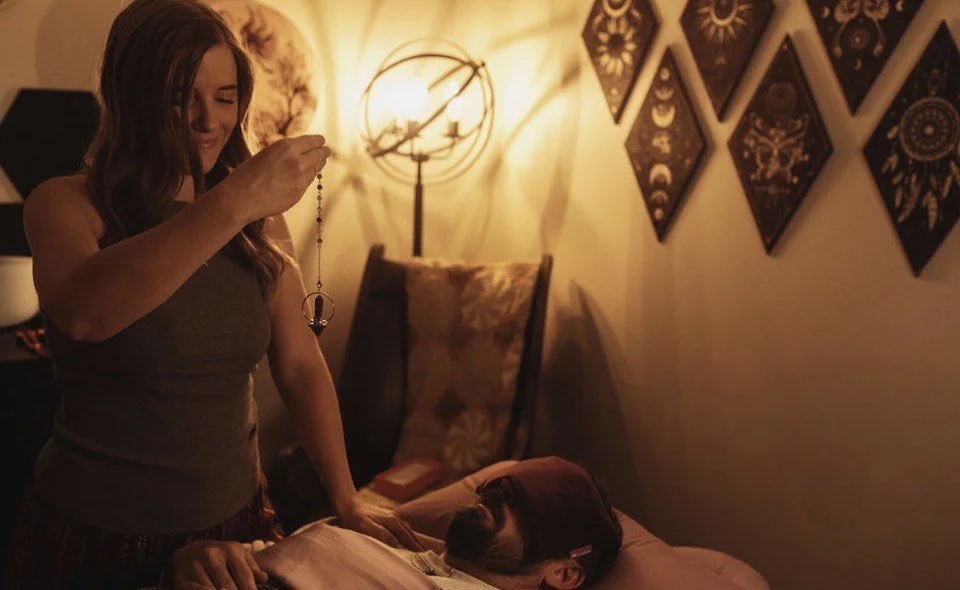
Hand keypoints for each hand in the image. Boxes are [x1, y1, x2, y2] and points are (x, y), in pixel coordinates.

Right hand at [169, 540, 268, 589]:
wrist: (189, 552)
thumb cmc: (220, 557)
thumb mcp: (238, 556)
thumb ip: (251, 568)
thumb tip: (264, 578)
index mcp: (231, 549)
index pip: (245, 576)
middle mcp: (212, 555)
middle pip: (229, 587)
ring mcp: (196, 566)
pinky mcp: (182, 578)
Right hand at [217, 135, 331, 224]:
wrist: (240, 198)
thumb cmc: (246, 175)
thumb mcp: (267, 154)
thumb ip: (285, 153)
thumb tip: (300, 153)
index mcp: (287, 146)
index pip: (313, 141)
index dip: (319, 141)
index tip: (322, 142)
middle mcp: (297, 160)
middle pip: (319, 155)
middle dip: (323, 152)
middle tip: (326, 152)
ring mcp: (300, 178)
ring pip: (316, 169)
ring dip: (318, 165)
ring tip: (320, 162)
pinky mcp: (299, 193)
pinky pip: (308, 183)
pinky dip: (308, 178)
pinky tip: (306, 176)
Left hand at [337, 497, 424, 551]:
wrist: (349, 505)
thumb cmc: (355, 518)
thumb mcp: (366, 527)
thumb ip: (381, 533)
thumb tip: (395, 541)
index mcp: (390, 520)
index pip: (405, 536)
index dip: (413, 545)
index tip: (421, 553)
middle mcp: (393, 517)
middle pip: (408, 532)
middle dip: (417, 542)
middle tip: (425, 552)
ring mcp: (391, 515)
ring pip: (405, 528)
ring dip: (413, 537)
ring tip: (419, 545)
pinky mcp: (387, 515)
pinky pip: (401, 525)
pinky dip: (407, 531)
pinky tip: (407, 534)